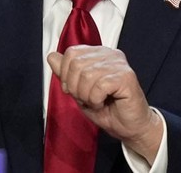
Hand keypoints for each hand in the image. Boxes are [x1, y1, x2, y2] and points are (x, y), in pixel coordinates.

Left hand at [47, 46, 162, 163]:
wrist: (129, 127)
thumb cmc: (106, 109)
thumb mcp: (78, 91)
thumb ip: (65, 73)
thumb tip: (51, 56)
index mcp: (98, 53)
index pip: (71, 53)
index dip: (66, 75)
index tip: (74, 90)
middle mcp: (109, 54)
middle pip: (76, 63)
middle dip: (75, 88)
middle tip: (87, 99)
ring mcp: (119, 63)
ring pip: (86, 75)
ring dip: (86, 96)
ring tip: (96, 102)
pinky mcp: (126, 76)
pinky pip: (99, 86)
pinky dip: (96, 100)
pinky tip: (104, 103)